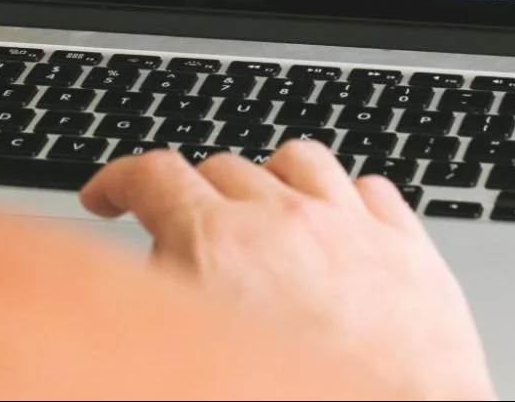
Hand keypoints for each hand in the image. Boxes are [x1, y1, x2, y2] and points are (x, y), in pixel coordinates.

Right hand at [81, 141, 494, 399]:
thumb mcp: (187, 352)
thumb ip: (159, 298)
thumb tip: (143, 277)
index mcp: (217, 245)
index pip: (152, 176)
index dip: (118, 180)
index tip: (109, 195)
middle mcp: (284, 221)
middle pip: (222, 167)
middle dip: (193, 194)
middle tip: (185, 231)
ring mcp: (351, 228)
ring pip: (300, 161)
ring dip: (272, 181)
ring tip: (264, 212)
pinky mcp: (406, 249)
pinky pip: (370, 191)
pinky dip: (346, 200)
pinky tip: (339, 225)